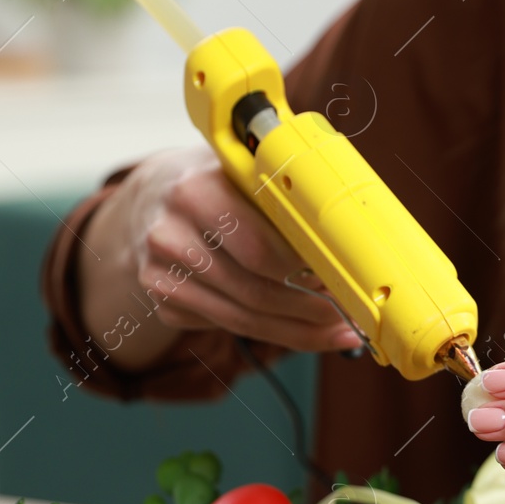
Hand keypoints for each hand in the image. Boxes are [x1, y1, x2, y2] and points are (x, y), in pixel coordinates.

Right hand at [78, 146, 362, 369]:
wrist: (154, 194)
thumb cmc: (218, 180)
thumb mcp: (246, 172)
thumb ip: (283, 203)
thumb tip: (344, 249)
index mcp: (195, 192)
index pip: (259, 251)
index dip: (306, 273)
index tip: (343, 283)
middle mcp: (169, 235)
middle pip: (254, 293)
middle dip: (310, 311)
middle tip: (349, 317)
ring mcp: (159, 274)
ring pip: (243, 320)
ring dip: (298, 330)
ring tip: (337, 331)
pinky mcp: (162, 302)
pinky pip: (227, 326)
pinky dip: (270, 331)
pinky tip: (298, 325)